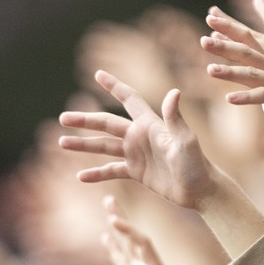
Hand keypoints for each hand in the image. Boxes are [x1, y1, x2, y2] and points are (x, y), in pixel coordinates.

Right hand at [58, 70, 217, 209]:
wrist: (201, 191)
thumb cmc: (197, 163)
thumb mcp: (185, 140)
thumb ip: (175, 117)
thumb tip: (174, 91)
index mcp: (149, 124)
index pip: (129, 99)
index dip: (114, 86)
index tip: (97, 73)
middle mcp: (140, 136)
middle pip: (107, 123)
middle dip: (85, 120)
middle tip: (62, 118)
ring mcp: (137, 155)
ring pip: (104, 147)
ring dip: (84, 145)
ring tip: (62, 143)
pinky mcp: (137, 173)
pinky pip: (112, 171)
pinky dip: (97, 173)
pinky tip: (80, 177)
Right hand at [101, 197, 195, 264]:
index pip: (141, 243)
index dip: (128, 231)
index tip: (113, 219)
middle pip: (133, 237)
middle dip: (121, 219)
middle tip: (108, 199)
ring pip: (125, 245)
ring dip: (116, 228)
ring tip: (107, 209)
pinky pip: (121, 260)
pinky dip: (113, 247)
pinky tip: (106, 238)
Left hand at [198, 25, 263, 154]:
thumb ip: (258, 80)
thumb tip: (247, 74)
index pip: (249, 42)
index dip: (230, 30)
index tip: (210, 18)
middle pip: (248, 52)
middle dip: (225, 46)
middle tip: (203, 39)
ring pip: (253, 73)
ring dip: (231, 72)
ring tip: (210, 70)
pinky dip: (246, 97)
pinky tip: (228, 98)